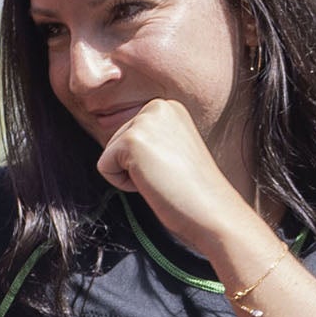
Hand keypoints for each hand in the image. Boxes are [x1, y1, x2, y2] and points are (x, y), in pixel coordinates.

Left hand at [95, 99, 260, 250]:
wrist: (211, 210)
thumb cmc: (195, 190)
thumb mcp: (172, 150)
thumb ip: (151, 140)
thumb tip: (122, 149)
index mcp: (169, 108)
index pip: (129, 136)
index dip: (145, 162)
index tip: (172, 169)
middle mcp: (157, 106)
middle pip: (115, 142)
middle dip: (135, 167)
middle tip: (167, 175)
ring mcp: (144, 121)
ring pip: (109, 155)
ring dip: (130, 175)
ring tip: (162, 178)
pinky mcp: (132, 140)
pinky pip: (104, 167)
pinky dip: (123, 184)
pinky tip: (153, 182)